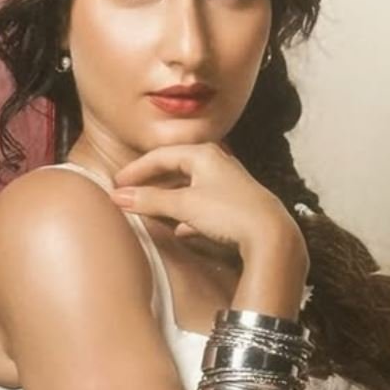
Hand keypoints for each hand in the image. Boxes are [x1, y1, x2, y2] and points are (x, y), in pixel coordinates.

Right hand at [110, 143, 305, 262]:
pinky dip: (187, 213)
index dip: (137, 169)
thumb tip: (120, 196)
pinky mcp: (235, 204)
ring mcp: (227, 184)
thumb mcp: (184, 205)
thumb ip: (151, 200)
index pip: (161, 155)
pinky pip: (203, 205)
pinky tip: (180, 229)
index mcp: (204, 154)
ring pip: (190, 187)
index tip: (118, 182)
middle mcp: (217, 163)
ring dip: (168, 197)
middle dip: (152, 181)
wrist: (271, 235)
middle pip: (176, 167)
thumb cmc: (229, 212)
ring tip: (150, 209)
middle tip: (130, 192)